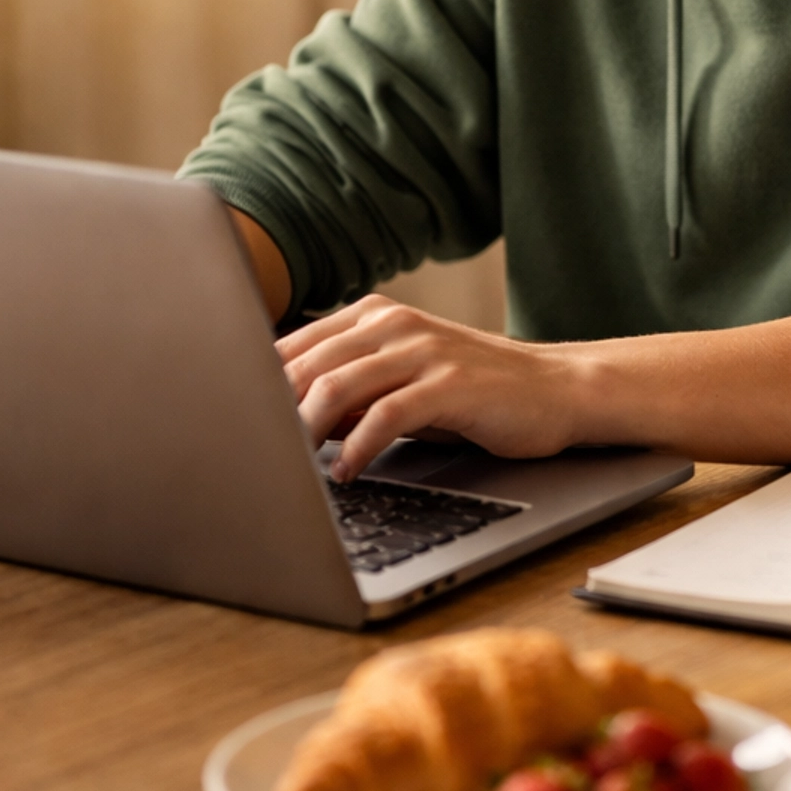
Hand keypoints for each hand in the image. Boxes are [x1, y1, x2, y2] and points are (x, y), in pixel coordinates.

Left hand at [277, 297, 580, 479]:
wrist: (554, 389)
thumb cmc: (472, 393)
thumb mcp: (402, 381)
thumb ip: (348, 389)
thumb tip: (279, 419)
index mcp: (372, 317)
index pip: (291, 346)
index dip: (254, 387)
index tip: (235, 427)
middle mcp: (391, 324)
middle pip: (305, 366)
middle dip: (272, 414)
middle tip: (256, 456)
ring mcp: (421, 350)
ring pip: (336, 385)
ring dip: (305, 432)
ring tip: (293, 468)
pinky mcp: (449, 384)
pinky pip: (385, 415)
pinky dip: (356, 448)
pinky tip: (347, 473)